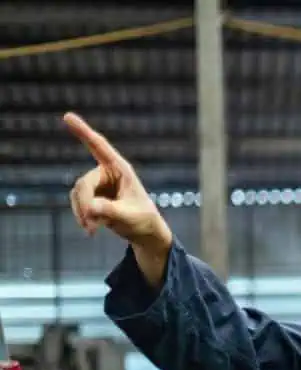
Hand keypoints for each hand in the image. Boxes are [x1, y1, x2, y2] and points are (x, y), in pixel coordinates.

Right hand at [63, 112, 170, 250]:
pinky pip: (78, 204)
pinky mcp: (92, 197)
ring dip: (82, 213)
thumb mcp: (129, 216)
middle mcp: (107, 173)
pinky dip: (82, 217)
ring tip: (93, 230)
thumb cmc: (143, 220)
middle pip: (84, 183)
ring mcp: (98, 185)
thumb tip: (90, 208)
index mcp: (120, 169)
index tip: (67, 116)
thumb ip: (110, 211)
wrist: (144, 232)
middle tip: (89, 222)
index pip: (99, 146)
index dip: (83, 131)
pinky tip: (92, 230)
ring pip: (78, 194)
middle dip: (84, 203)